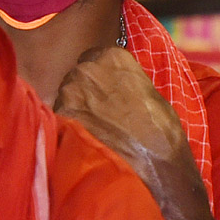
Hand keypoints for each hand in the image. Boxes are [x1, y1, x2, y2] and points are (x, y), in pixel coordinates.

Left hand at [54, 47, 198, 202]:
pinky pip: (60, 115)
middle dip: (86, 90)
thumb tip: (115, 81)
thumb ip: (126, 79)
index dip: (100, 76)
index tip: (106, 89)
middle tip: (101, 111)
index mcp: (111, 56)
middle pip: (78, 75)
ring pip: (67, 95)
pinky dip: (69, 124)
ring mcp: (69, 91)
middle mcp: (86, 68)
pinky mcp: (59, 115)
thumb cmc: (160, 129)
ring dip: (77, 107)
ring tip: (95, 127)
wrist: (153, 163)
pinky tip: (85, 136)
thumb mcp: (150, 93)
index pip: (95, 57)